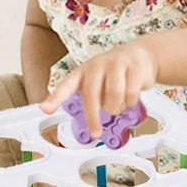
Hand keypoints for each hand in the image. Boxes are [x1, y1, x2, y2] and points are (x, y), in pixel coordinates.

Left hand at [39, 42, 157, 137]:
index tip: (45, 109)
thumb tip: (90, 123)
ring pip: (113, 95)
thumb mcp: (98, 81)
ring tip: (118, 107)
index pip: (66, 85)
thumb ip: (92, 98)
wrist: (141, 54)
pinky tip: (130, 99)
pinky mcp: (133, 67)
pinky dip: (130, 102)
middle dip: (92, 117)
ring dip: (116, 108)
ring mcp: (115, 64)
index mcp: (83, 71)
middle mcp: (97, 66)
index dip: (55, 98)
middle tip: (95, 132)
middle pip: (91, 94)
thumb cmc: (115, 73)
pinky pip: (130, 93)